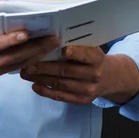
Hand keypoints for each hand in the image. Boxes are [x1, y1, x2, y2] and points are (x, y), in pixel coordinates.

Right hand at [0, 26, 59, 110]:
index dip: (9, 40)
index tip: (24, 33)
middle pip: (13, 56)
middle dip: (34, 48)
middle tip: (53, 38)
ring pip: (18, 63)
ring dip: (36, 54)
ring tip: (53, 44)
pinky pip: (15, 67)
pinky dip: (30, 60)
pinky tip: (41, 53)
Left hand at [20, 46, 138, 104]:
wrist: (113, 78)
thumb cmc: (96, 58)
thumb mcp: (93, 48)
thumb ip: (78, 45)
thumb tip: (52, 37)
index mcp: (97, 58)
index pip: (86, 55)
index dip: (75, 53)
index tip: (63, 50)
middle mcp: (93, 74)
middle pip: (66, 71)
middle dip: (45, 67)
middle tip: (27, 63)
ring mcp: (88, 90)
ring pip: (61, 84)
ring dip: (41, 79)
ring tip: (25, 73)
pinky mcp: (82, 100)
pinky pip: (62, 97)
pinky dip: (47, 92)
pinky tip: (35, 86)